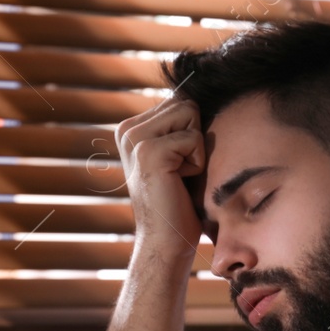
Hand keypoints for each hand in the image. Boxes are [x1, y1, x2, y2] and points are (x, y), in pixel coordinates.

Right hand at [113, 97, 205, 264]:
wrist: (166, 241)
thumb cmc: (179, 201)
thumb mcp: (177, 155)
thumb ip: (180, 125)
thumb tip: (202, 89)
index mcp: (132, 127)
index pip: (181, 101)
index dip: (192, 134)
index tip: (177, 164)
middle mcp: (127, 128)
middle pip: (186, 103)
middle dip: (195, 138)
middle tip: (179, 171)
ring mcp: (134, 138)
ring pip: (190, 114)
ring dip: (196, 149)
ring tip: (179, 175)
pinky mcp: (148, 151)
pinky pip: (194, 138)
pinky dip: (197, 163)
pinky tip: (179, 182)